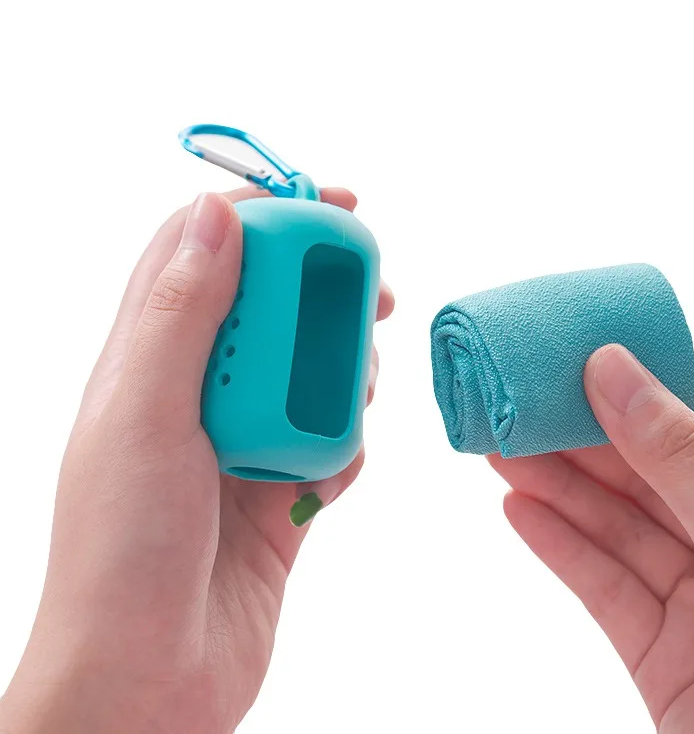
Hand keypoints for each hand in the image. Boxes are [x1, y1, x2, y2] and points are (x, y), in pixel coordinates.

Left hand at [0, 188, 393, 733]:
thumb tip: (212, 212)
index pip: (202, 252)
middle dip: (326, 295)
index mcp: (149, 361)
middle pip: (273, 308)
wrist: (148, 682)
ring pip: (312, 373)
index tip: (331, 205)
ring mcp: (241, 441)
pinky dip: (346, 446)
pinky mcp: (279, 489)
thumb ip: (183, 313)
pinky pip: (331, 443)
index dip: (264, 216)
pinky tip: (335, 470)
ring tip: (351, 401)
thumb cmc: (124, 552)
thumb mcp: (146, 416)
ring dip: (343, 375)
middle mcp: (196, 392)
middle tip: (375, 296)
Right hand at [491, 344, 693, 732]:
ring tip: (500, 453)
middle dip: (578, 442)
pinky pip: (601, 586)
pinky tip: (519, 510)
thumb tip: (614, 370)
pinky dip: (558, 547)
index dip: (633, 392)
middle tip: (516, 411)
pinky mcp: (660, 648)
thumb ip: (678, 456)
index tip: (572, 367)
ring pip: (615, 527)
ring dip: (555, 488)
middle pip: (644, 473)